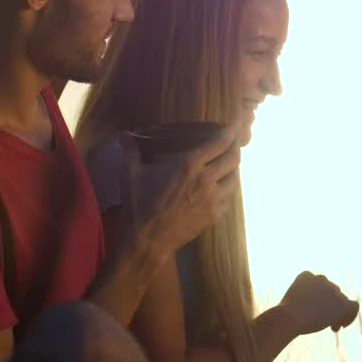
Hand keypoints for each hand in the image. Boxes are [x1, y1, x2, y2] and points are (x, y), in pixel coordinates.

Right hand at [119, 118, 243, 256]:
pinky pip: (229, 198)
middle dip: (235, 147)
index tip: (239, 120)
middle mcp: (207, 180)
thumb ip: (131, 151)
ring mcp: (213, 200)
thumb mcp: (131, 174)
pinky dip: (228, 189)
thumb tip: (123, 134)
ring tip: (228, 163)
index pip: (220, 142)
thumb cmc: (138, 205)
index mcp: (189, 165)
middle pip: (234, 158)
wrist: (146, 241)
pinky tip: (221, 187)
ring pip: (235, 178)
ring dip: (234, 168)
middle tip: (233, 142)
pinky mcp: (214, 216)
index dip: (232, 129)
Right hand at [278, 271, 359, 334]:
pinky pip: (353, 306)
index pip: (319, 284)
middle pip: (332, 293)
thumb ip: (303, 302)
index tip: (314, 312)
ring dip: (337, 315)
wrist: (289, 317)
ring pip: (342, 301)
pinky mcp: (341, 303)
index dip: (320, 298)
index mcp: (306, 275)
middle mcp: (321, 279)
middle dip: (329, 308)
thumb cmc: (283, 316)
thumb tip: (314, 310)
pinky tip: (342, 326)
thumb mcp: (288, 306)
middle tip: (325, 325)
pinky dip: (350, 316)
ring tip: (332, 328)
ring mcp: (333, 290)